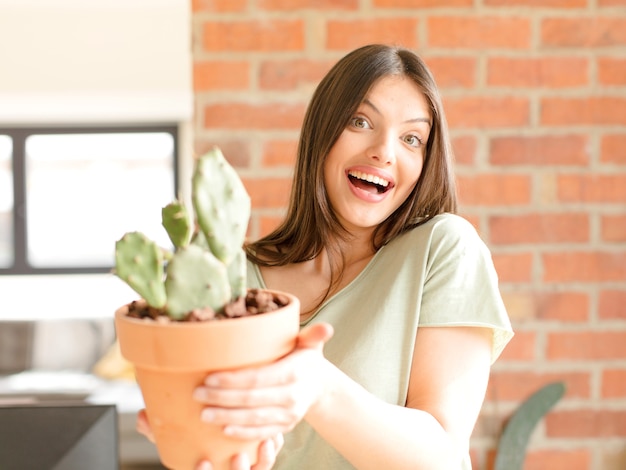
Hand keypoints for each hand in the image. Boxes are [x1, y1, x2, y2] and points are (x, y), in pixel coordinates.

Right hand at [136, 410, 283, 469]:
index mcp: (206, 467)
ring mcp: (247, 465)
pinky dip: (272, 448)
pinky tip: (272, 434)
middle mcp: (228, 469)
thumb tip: (141, 416)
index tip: (203, 462)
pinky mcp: (262, 452)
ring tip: (262, 443)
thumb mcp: (175, 435)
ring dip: (263, 461)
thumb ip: (158, 429)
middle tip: (237, 458)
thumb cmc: (195, 436)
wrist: (222, 423)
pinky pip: (270, 456)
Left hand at [193, 322, 333, 440]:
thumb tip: (327, 328)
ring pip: (253, 419)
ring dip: (226, 417)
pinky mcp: (284, 427)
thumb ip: (312, 335)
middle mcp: (291, 396)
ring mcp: (288, 415)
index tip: (209, 378)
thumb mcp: (309, 344)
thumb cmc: (304, 359)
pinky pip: (260, 433)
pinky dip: (242, 434)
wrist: (318, 385)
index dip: (232, 380)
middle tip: (197, 394)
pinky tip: (223, 429)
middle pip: (250, 400)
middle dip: (221, 399)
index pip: (257, 378)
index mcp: (293, 373)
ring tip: (203, 414)